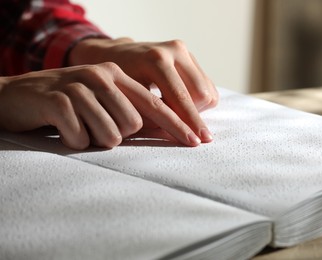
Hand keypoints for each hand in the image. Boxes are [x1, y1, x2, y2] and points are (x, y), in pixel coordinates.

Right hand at [0, 63, 206, 149]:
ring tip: (78, 126)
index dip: (177, 124)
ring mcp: (79, 85)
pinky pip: (80, 136)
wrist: (18, 95)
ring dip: (94, 139)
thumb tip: (168, 131)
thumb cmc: (68, 105)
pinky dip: (74, 141)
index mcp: (117, 75)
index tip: (197, 142)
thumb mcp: (103, 104)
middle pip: (133, 123)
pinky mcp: (58, 99)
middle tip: (94, 127)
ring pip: (109, 133)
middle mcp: (102, 75)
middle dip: (117, 135)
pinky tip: (62, 128)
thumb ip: (133, 113)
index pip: (156, 103)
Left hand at [69, 38, 217, 142]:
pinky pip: (207, 86)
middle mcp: (174, 50)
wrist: (114, 55)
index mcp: (156, 60)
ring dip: (196, 108)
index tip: (195, 142)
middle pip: (202, 95)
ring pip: (208, 91)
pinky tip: (179, 104)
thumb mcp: (128, 100)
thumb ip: (149, 117)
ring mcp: (184, 51)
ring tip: (175, 113)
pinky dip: (197, 100)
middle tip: (182, 130)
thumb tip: (171, 135)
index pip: (182, 98)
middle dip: (194, 117)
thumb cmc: (116, 81)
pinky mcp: (190, 56)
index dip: (188, 122)